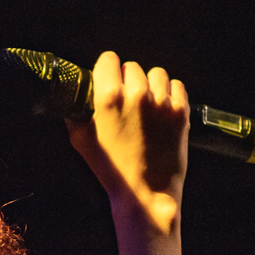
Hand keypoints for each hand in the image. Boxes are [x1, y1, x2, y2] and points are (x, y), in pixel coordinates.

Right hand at [66, 51, 190, 234]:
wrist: (145, 194)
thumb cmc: (112, 171)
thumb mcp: (80, 141)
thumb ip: (75, 114)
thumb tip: (74, 99)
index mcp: (109, 98)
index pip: (108, 59)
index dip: (106, 69)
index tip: (108, 79)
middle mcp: (137, 94)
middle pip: (132, 67)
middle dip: (127, 81)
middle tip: (126, 101)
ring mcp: (162, 102)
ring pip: (156, 73)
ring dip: (150, 85)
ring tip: (146, 104)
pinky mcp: (181, 112)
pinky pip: (176, 86)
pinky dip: (169, 94)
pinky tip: (162, 109)